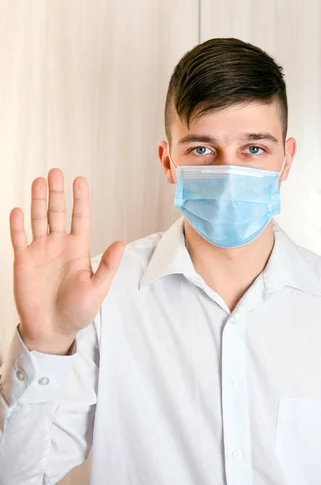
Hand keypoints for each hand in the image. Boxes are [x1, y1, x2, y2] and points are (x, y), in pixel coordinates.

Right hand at [9, 168, 123, 353]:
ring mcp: (40, 251)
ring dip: (37, 201)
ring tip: (38, 181)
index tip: (80, 179)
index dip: (80, 198)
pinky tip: (18, 210)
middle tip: (55, 172)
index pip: (80, 217)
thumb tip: (120, 243)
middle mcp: (59, 245)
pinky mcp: (23, 261)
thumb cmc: (78, 312)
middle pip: (57, 212)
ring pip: (38, 219)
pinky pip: (19, 238)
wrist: (53, 330)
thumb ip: (107, 265)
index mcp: (78, 248)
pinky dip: (17, 225)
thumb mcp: (98, 289)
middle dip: (57, 192)